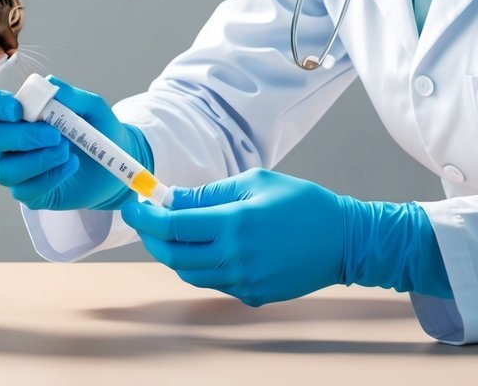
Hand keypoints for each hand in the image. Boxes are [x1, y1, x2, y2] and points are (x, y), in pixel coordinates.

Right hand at [0, 76, 152, 210]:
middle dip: (21, 136)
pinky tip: (70, 166)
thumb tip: (49, 85)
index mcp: (19, 114)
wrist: (114, 164)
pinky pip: (23, 191)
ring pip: (3, 170)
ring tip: (66, 152)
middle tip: (55, 135)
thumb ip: (71, 95)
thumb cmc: (97, 130)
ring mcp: (15, 169)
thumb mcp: (92, 108)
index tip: (19, 111)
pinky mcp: (28, 193)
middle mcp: (9, 142)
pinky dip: (50, 178)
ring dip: (37, 161)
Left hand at [120, 168, 452, 305]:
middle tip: (144, 219)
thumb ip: (210, 193)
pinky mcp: (253, 295)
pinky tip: (205, 247)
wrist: (345, 240)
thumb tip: (171, 198)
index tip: (132, 205)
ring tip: (172, 231)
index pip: (172, 226)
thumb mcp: (256, 182)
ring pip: (189, 273)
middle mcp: (235, 258)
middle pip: (173, 255)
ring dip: (173, 253)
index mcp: (235, 224)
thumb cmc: (303, 203)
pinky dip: (200, 266)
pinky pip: (213, 282)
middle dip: (151, 237)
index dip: (145, 216)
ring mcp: (244, 281)